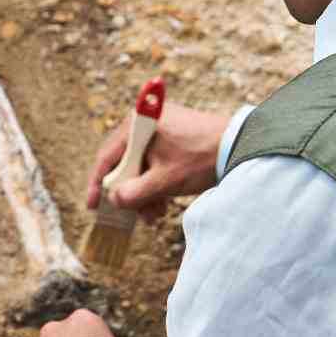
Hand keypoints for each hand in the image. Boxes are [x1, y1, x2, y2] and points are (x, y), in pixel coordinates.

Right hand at [87, 102, 228, 222]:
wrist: (241, 146)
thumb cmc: (200, 159)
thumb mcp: (164, 181)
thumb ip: (134, 193)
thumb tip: (115, 200)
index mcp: (137, 124)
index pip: (108, 156)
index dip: (98, 184)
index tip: (94, 206)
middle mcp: (144, 122)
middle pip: (125, 162)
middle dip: (130, 192)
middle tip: (135, 214)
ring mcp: (160, 127)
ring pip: (141, 164)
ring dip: (144, 191)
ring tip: (156, 214)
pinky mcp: (174, 136)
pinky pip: (155, 161)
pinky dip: (156, 182)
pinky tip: (164, 202)